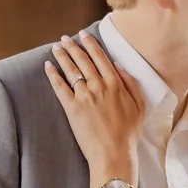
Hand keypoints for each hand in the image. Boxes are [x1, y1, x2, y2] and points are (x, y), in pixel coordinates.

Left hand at [44, 31, 141, 178]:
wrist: (113, 153)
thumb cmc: (128, 133)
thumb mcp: (140, 105)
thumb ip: (131, 82)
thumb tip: (118, 65)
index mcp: (115, 83)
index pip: (100, 57)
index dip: (90, 44)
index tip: (83, 35)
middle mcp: (99, 85)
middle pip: (83, 60)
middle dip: (73, 47)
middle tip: (64, 39)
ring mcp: (84, 96)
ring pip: (71, 70)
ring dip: (62, 56)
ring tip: (55, 47)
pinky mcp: (72, 108)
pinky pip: (60, 87)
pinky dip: (53, 75)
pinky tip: (48, 66)